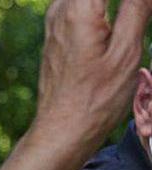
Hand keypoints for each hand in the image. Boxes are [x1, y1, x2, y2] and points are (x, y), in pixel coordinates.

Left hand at [34, 0, 151, 147]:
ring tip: (136, 16)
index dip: (133, 0)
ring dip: (117, 5)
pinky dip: (101, 7)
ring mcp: (55, 21)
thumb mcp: (126, 51)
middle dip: (126, 2)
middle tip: (141, 13)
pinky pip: (81, 4)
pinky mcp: (56, 32)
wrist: (62, 129)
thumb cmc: (96, 98)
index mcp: (78, 9)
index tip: (142, 8)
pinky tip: (122, 17)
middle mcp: (60, 10)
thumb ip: (137, 7)